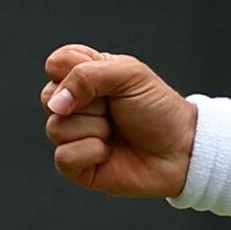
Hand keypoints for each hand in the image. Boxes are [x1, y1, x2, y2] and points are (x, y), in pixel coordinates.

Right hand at [40, 43, 196, 200]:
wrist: (181, 149)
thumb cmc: (159, 110)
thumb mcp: (130, 75)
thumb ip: (87, 75)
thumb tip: (55, 103)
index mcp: (86, 77)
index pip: (55, 64)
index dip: (75, 71)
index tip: (106, 81)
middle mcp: (75, 105)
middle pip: (49, 97)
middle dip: (89, 103)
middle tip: (115, 109)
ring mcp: (74, 136)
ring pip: (56, 127)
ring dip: (95, 128)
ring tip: (115, 131)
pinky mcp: (76, 165)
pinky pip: (63, 157)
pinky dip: (91, 153)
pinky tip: (109, 153)